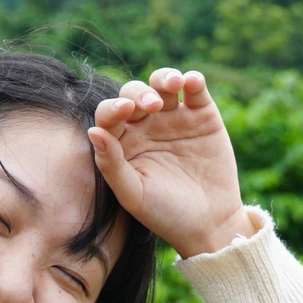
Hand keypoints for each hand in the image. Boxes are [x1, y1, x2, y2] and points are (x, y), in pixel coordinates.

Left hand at [89, 67, 251, 258]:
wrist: (209, 225)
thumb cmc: (165, 214)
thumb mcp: (134, 195)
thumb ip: (111, 165)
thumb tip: (93, 131)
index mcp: (123, 143)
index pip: (110, 116)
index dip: (113, 108)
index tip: (123, 110)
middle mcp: (146, 126)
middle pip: (134, 94)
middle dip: (140, 94)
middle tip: (151, 106)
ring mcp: (175, 118)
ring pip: (162, 84)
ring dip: (164, 78)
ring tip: (173, 84)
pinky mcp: (203, 115)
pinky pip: (195, 90)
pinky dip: (193, 80)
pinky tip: (191, 82)